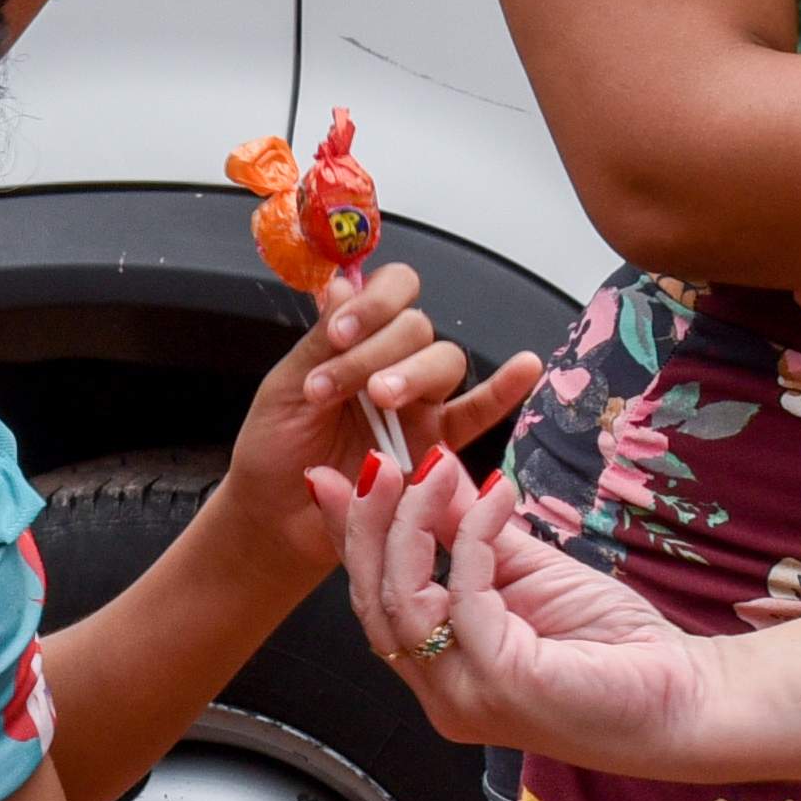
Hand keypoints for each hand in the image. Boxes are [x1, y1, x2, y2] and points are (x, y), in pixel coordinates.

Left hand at [224, 265, 540, 569]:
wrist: (276, 518)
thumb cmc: (275, 450)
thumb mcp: (285, 389)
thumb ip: (320, 341)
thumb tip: (344, 283)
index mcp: (357, 340)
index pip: (391, 291)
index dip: (373, 302)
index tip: (338, 334)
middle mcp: (393, 363)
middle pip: (417, 327)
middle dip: (375, 349)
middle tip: (332, 389)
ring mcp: (420, 404)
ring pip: (443, 362)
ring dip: (413, 371)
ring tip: (379, 398)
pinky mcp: (436, 446)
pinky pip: (477, 413)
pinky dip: (504, 390)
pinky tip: (526, 367)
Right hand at [308, 449, 715, 772]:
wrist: (685, 698)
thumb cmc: (616, 648)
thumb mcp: (527, 571)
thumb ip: (471, 532)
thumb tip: (433, 473)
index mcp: (442, 672)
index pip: (375, 601)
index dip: (351, 538)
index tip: (335, 478)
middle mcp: (441, 693)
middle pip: (372, 602)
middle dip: (366, 524)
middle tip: (375, 460)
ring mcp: (463, 695)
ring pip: (401, 599)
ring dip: (412, 522)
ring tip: (430, 466)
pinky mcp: (498, 682)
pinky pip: (463, 594)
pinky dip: (474, 536)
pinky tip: (499, 494)